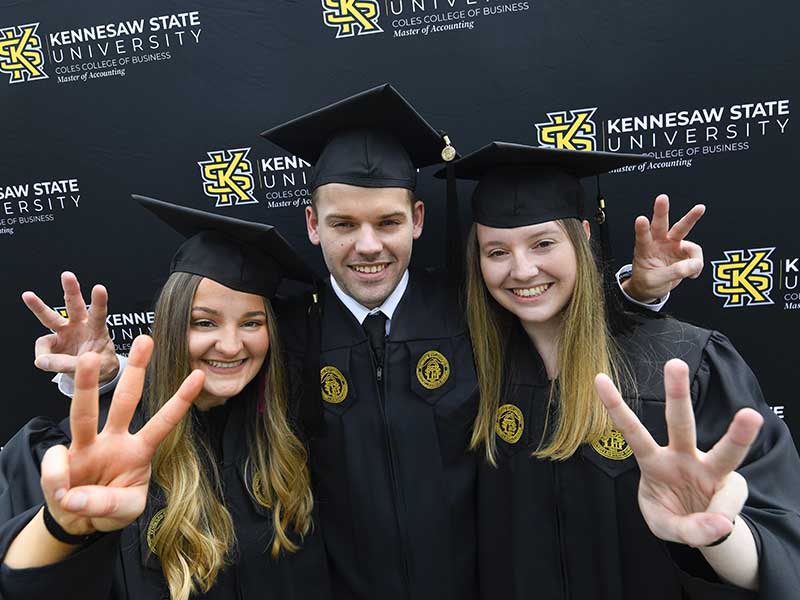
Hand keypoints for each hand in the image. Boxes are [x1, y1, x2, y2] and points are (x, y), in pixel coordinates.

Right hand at [22, 271, 119, 383]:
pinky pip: (43, 346)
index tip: (99, 288)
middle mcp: (80, 326)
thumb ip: (69, 364)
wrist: (96, 372)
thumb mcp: (93, 367)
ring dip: (38, 306)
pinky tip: (46, 361)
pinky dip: (43, 356)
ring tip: (28, 296)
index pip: (99, 313)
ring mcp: (66, 332)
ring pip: (51, 317)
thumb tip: (42, 361)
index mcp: (97, 329)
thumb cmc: (100, 363)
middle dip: (71, 290)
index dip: (99, 301)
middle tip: (67, 275)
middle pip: (74, 305)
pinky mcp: (54, 341)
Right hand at [40, 335, 203, 534]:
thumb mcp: (125, 511)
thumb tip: (73, 494)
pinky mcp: (62, 458)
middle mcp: (114, 440)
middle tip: (146, 339)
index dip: (180, 401)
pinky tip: (64, 494)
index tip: (199, 376)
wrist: (79, 520)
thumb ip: (107, 503)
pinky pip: (56, 461)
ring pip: (85, 411)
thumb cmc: (110, 507)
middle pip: (126, 399)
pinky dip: (57, 478)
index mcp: (139, 450)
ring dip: (87, 383)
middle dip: (137, 370)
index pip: (164, 422)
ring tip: (89, 360)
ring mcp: (87, 446)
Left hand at [594, 359, 762, 546]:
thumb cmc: (676, 518)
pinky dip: (720, 522)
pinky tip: (715, 527)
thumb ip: (687, 528)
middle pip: (681, 422)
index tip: (599, 379)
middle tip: (674, 364)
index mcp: (654, 462)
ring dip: (739, 432)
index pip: (632, 432)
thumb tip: (719, 525)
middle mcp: (684, 457)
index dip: (616, 407)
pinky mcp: (733, 486)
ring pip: (725, 450)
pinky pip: (728, 505)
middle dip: (677, 393)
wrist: (702, 530)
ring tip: (751, 416)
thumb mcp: (667, 527)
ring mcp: (711, 470)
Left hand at [623, 195, 704, 301]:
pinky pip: (695, 253)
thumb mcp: (656, 281)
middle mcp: (658, 243)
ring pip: (682, 229)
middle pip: (660, 224)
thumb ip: (675, 272)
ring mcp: (671, 244)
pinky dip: (696, 265)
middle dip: (661, 211)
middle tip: (662, 198)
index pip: (643, 238)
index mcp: (644, 250)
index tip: (640, 219)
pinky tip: (692, 274)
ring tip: (700, 208)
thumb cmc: (648, 282)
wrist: (651, 288)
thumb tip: (696, 264)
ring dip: (691, 217)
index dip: (642, 229)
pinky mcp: (683, 250)